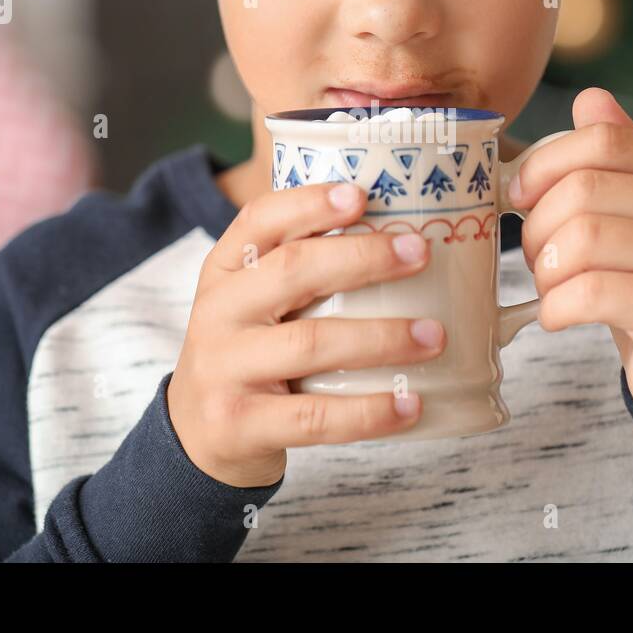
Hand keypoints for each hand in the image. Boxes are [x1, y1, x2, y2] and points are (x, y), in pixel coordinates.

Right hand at [167, 181, 444, 487]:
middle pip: (292, 271)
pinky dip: (369, 412)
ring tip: (433, 336)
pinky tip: (410, 404)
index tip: (361, 195)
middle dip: (362, 258)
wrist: (199, 437)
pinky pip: (316, 417)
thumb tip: (401, 239)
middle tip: (420, 253)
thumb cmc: (252, 355)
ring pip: (310, 343)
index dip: (309, 204)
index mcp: (225, 270)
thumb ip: (304, 272)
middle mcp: (219, 312)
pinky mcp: (242, 424)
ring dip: (381, 337)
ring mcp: (224, 370)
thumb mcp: (257, 304)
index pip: (259, 221)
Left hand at [508, 87, 632, 408]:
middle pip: (582, 192)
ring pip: (579, 242)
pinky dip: (555, 308)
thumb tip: (589, 97)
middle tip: (534, 257)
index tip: (518, 195)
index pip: (600, 140)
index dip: (544, 164)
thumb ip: (618, 156)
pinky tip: (559, 315)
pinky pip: (588, 292)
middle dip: (537, 228)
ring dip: (544, 273)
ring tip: (550, 288)